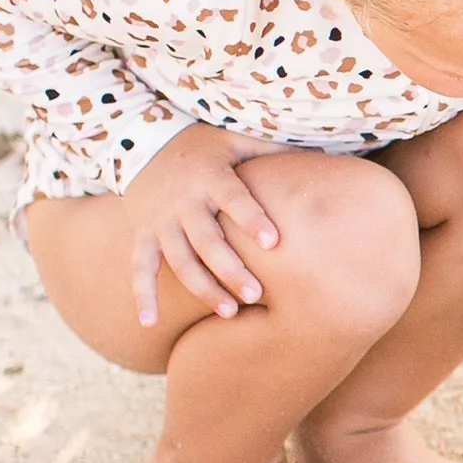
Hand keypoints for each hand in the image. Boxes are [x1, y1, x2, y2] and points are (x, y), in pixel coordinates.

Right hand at [122, 124, 280, 327]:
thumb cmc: (206, 149)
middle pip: (206, 240)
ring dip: (202, 288)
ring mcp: (160, 221)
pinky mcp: (143, 236)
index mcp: (210, 176)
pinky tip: (148, 322)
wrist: (143, 146)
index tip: (273, 242)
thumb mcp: (236, 141)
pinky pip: (140, 268)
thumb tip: (322, 150)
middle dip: (229, 269)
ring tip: (229, 313)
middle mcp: (182, 201)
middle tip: (256, 295)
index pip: (232, 198)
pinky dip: (142, 295)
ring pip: (179, 260)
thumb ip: (273, 150)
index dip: (251, 219)